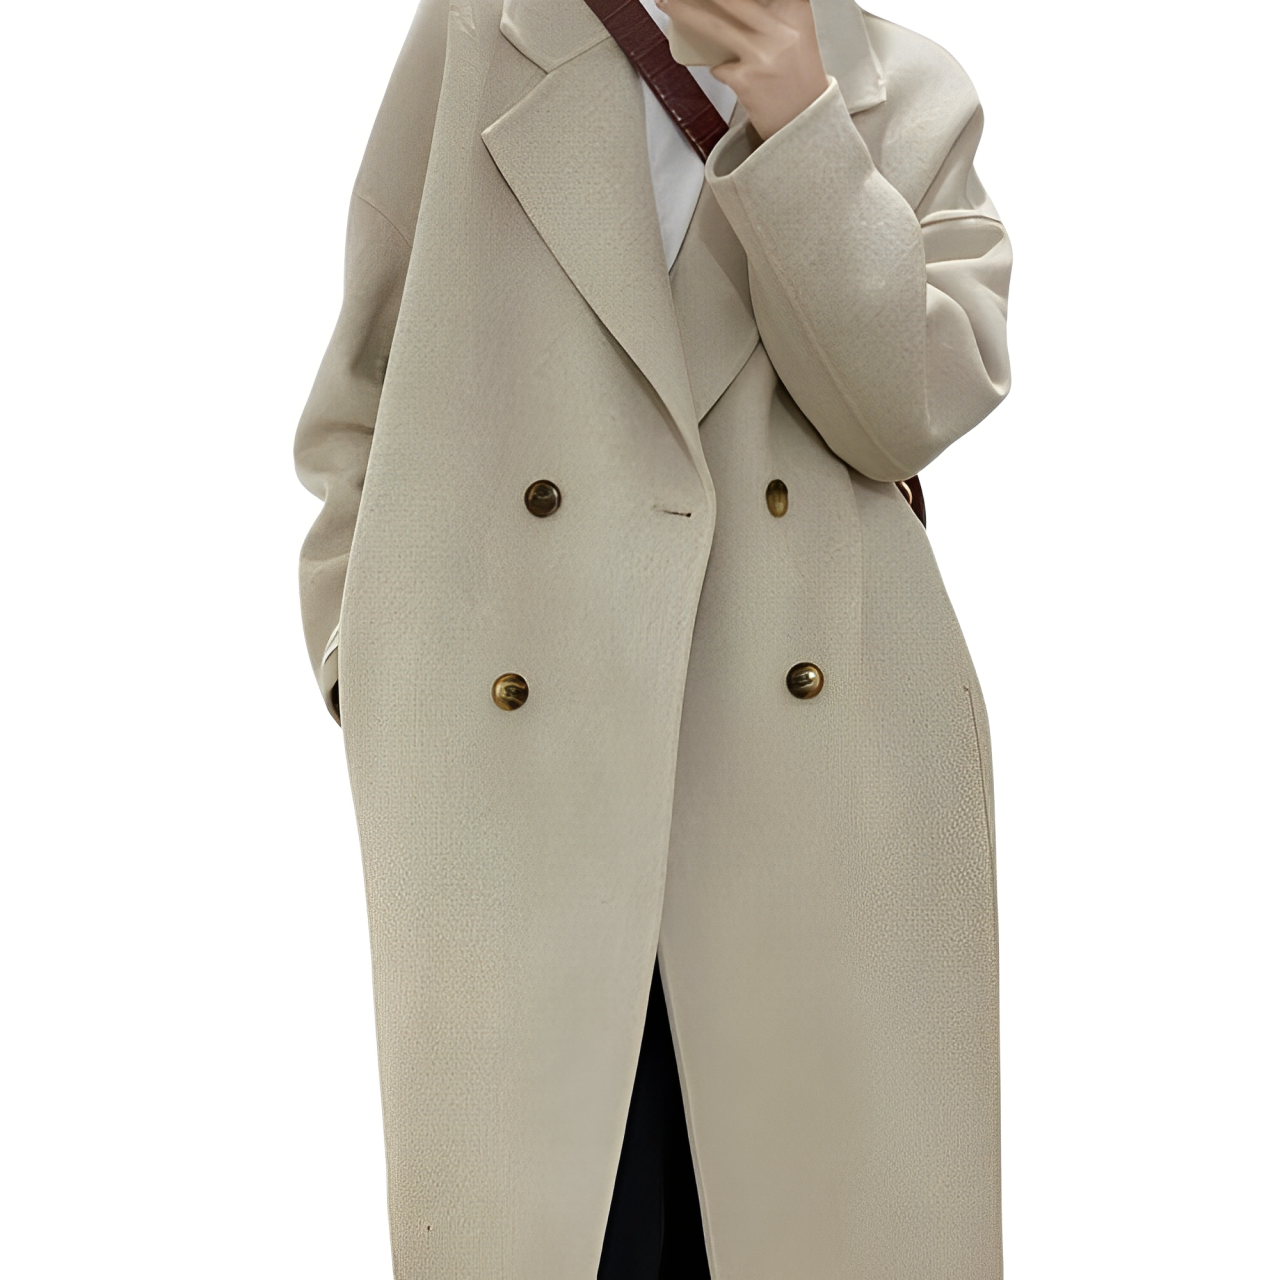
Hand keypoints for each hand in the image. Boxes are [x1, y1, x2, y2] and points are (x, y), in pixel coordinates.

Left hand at [658, 0, 828, 139]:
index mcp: (795, 8)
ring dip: (683, 11)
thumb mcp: (793, 31)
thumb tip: (721, 8)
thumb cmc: (796, 74)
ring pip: (714, 25)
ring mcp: (763, 54)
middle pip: (731, 0)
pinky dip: (721, 69)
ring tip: (665, 3)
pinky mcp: (746, 80)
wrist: (805, 120)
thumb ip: (768, 13)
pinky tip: (736, 75)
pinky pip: (719, 67)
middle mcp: (782, 28)